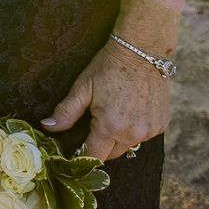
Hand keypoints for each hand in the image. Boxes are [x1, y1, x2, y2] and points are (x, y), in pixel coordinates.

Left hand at [42, 40, 171, 160]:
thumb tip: (47, 127)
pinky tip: (130, 112)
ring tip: (112, 115)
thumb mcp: (83, 88)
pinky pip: (144, 136)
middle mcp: (133, 134)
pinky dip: (134, 130)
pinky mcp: (162, 125)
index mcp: (111, 127)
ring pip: (129, 145)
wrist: (142, 51)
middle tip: (91, 128)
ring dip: (118, 138)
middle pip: (112, 154)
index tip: (75, 151)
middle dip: (100, 146)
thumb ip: (66, 112)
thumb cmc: (109, 67)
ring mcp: (150, 130)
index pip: (94, 156)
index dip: (82, 155)